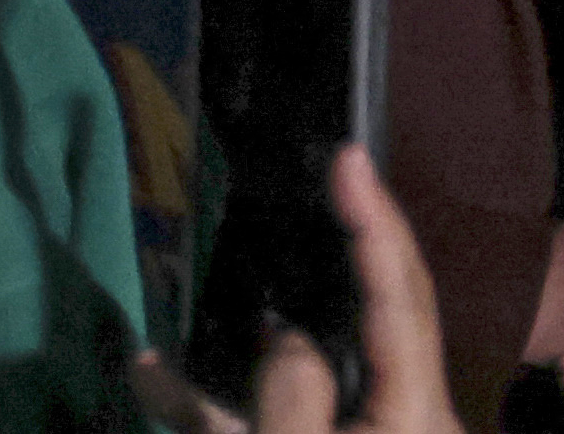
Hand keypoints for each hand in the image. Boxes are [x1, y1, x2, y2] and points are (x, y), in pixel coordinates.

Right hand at [133, 145, 467, 433]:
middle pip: (371, 312)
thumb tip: (284, 338)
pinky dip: (214, 399)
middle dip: (340, 249)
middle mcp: (403, 412)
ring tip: (225, 262)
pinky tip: (150, 375)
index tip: (349, 157)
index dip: (375, 222)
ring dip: (247, 336)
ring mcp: (366, 432)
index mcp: (413, 410)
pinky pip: (271, 415)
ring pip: (306, 364)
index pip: (399, 297)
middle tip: (323, 181)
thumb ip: (294, 402)